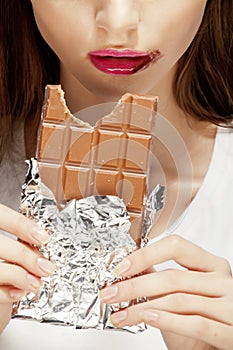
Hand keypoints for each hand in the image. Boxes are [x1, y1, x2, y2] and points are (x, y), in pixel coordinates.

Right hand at [0, 204, 54, 332]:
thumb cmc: (6, 250)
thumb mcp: (12, 238)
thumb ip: (23, 236)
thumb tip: (47, 241)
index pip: (2, 215)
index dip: (21, 225)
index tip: (43, 237)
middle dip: (25, 255)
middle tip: (47, 267)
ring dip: (20, 277)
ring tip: (37, 283)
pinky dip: (7, 293)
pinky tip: (20, 293)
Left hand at [99, 235, 232, 349]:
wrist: (214, 346)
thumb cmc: (201, 318)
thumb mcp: (182, 293)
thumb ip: (161, 277)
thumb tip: (128, 266)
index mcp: (211, 264)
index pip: (176, 246)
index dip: (145, 254)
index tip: (121, 268)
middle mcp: (222, 281)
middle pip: (172, 277)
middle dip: (134, 286)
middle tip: (110, 293)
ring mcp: (229, 305)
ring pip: (178, 301)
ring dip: (141, 308)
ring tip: (120, 314)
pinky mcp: (230, 331)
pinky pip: (194, 323)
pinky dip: (167, 321)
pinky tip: (147, 319)